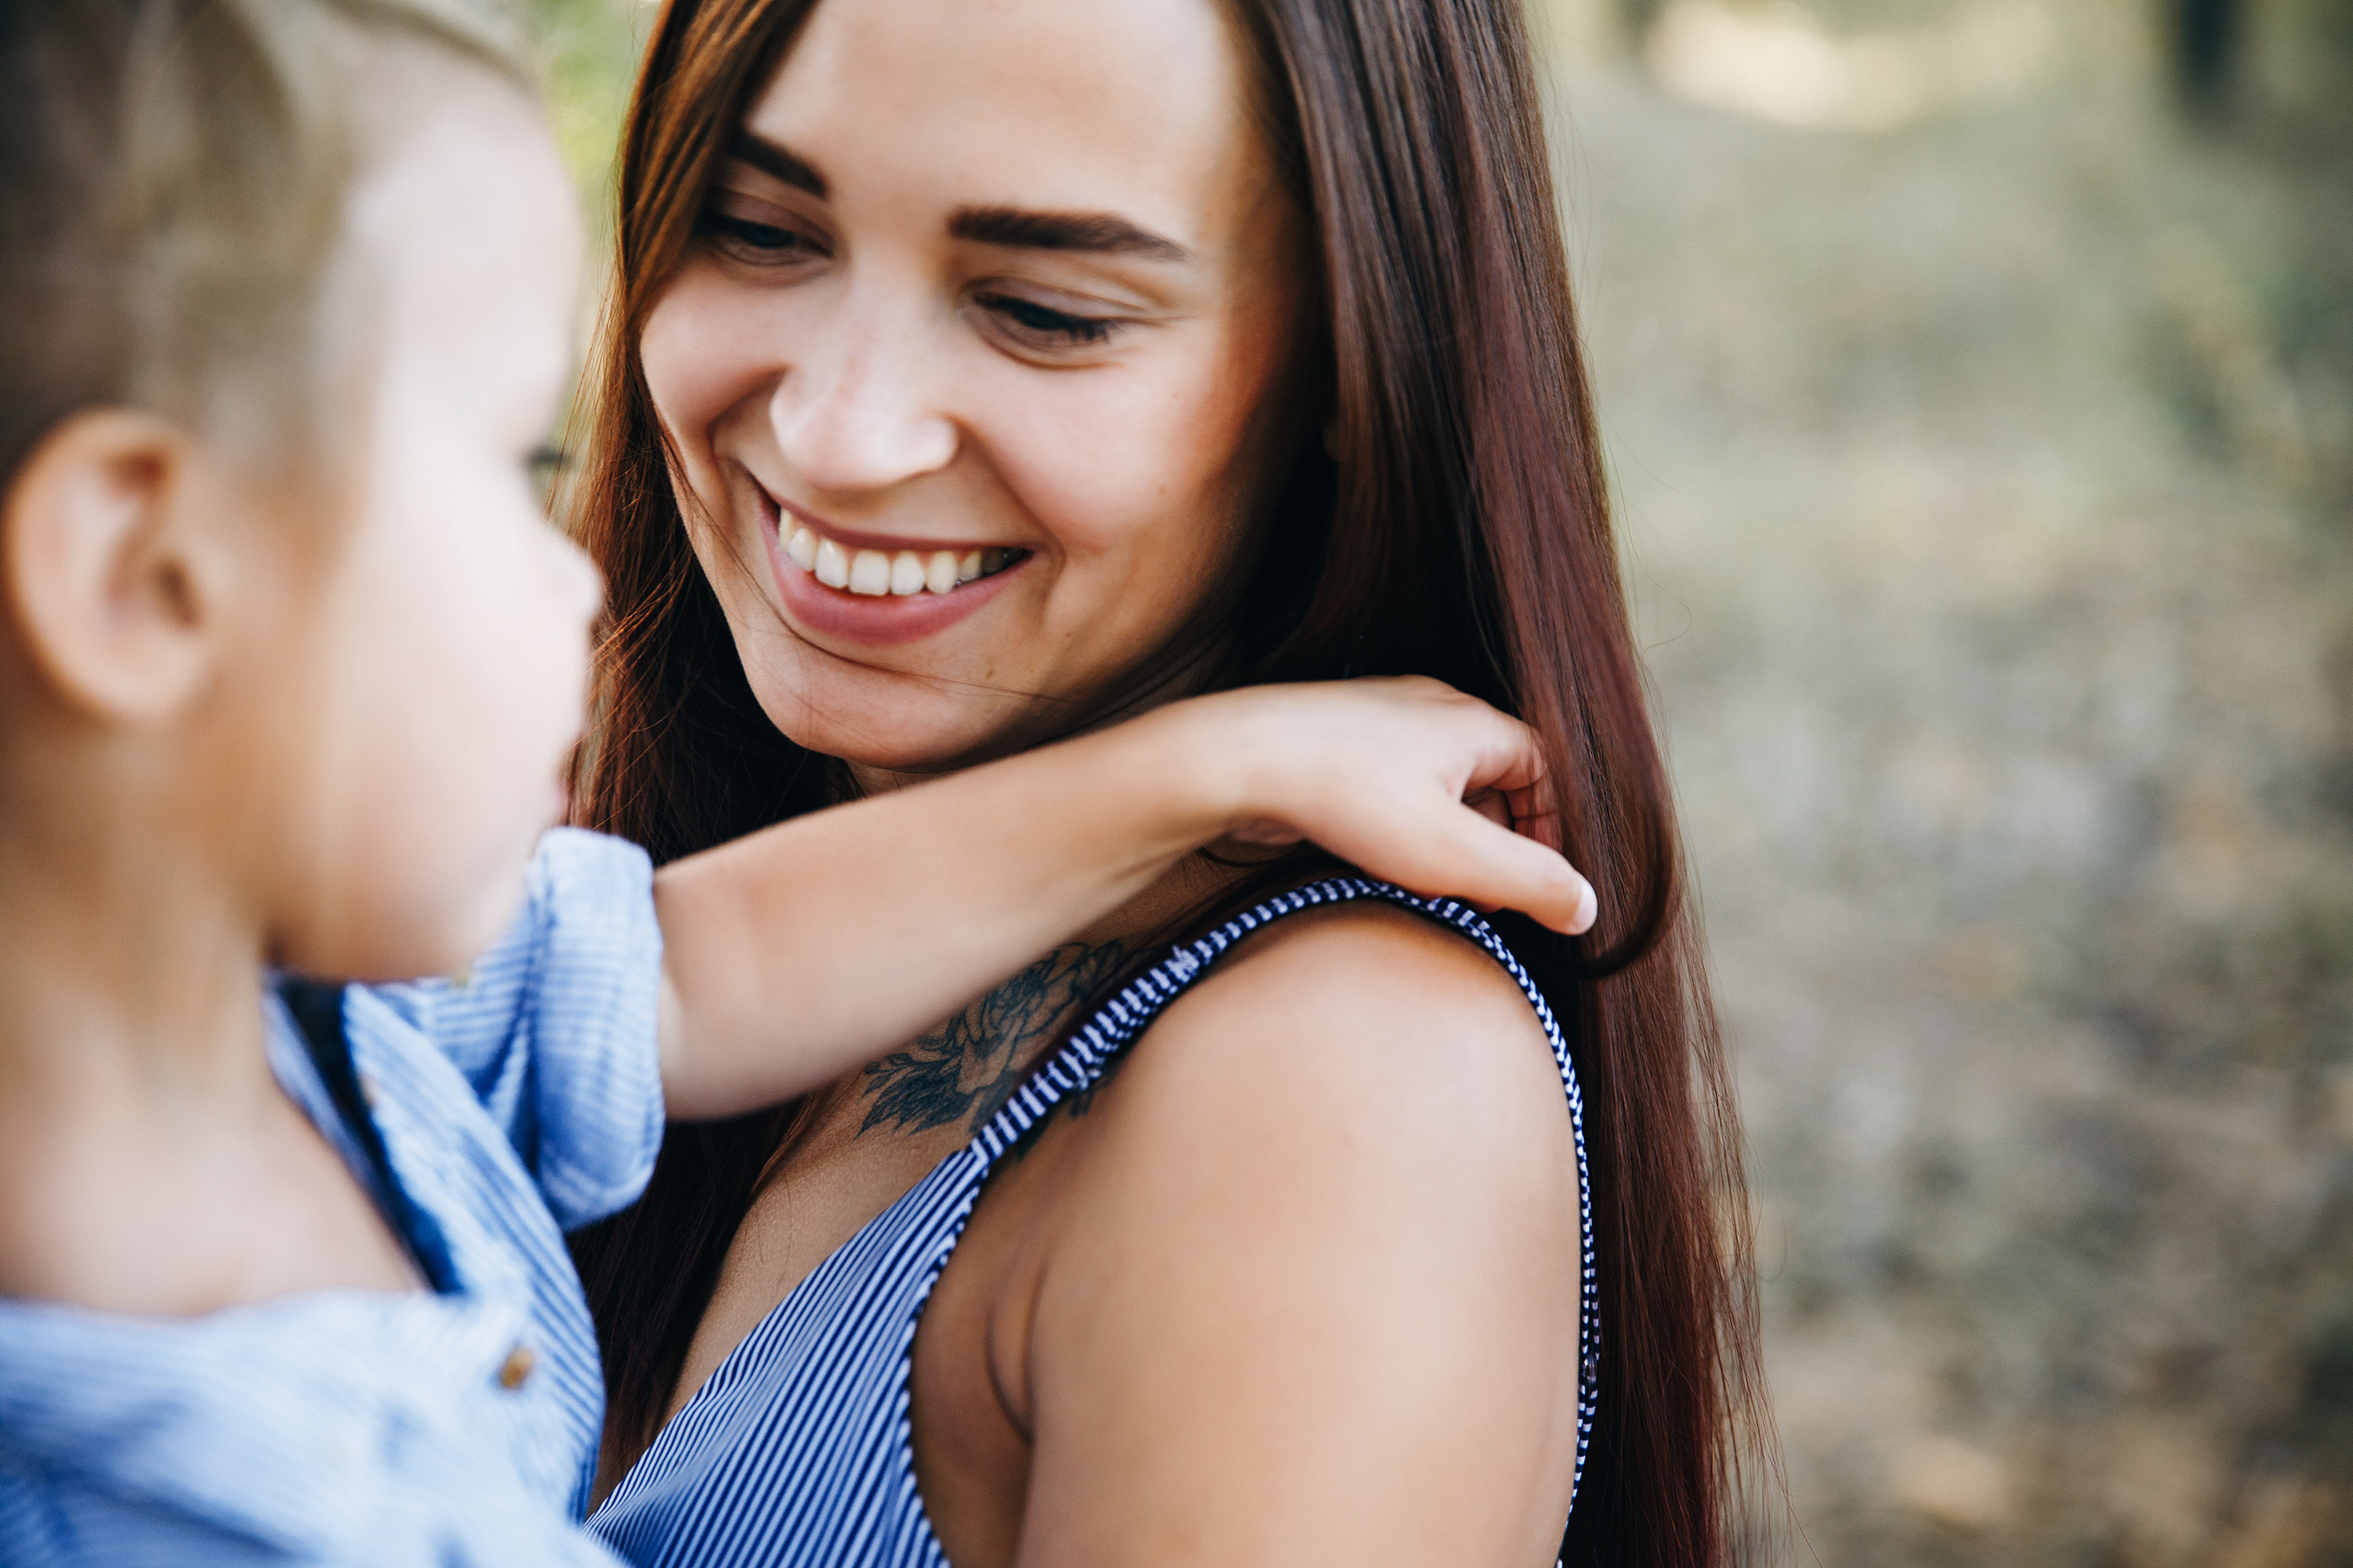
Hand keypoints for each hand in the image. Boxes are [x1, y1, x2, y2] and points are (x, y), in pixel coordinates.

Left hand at [1173, 677, 1596, 934]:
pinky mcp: (1335, 745)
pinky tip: (1379, 864)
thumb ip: (1529, 881)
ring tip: (1431, 886)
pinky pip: (1391, 788)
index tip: (1536, 884)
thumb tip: (1585, 907)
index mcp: (1472, 720)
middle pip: (1493, 778)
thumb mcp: (1453, 855)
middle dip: (1497, 841)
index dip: (1551, 829)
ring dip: (1447, 840)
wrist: (1236, 759)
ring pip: (1439, 787)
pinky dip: (1401, 829)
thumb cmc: (1346, 795)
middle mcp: (1429, 709)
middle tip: (1483, 895)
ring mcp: (1378, 723)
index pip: (1544, 769)